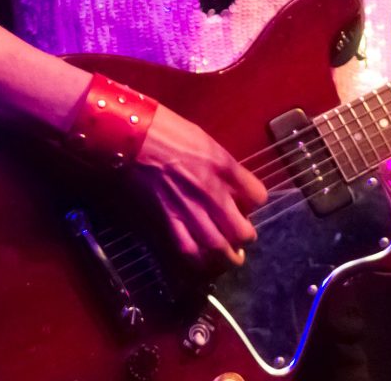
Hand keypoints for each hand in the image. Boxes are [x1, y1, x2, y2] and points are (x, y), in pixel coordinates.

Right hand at [129, 108, 269, 270]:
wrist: (133, 136)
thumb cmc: (167, 130)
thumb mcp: (206, 140)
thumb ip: (222, 165)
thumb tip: (231, 182)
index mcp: (225, 167)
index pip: (258, 196)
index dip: (255, 202)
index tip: (247, 203)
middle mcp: (213, 192)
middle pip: (241, 230)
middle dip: (244, 238)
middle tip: (241, 237)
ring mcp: (190, 209)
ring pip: (217, 247)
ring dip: (226, 257)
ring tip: (228, 257)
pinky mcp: (167, 220)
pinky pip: (188, 249)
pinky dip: (198, 261)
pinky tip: (202, 260)